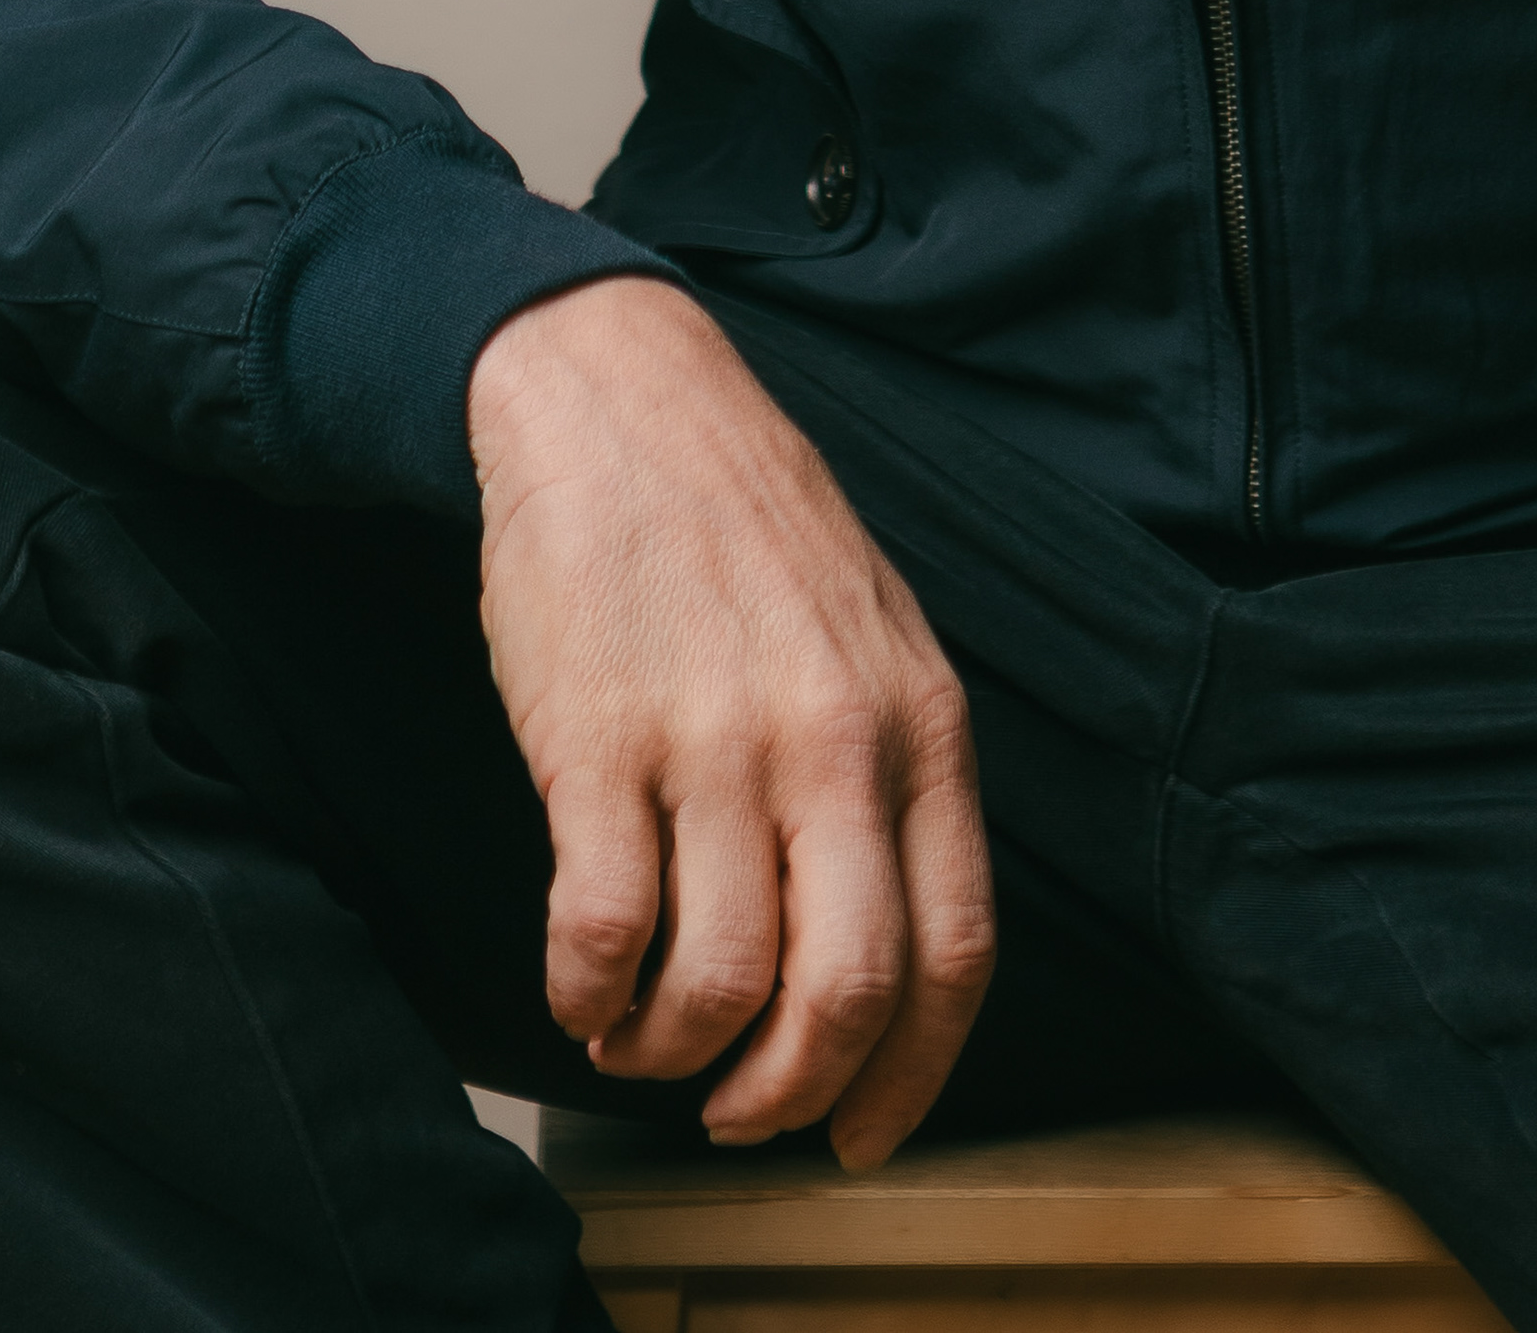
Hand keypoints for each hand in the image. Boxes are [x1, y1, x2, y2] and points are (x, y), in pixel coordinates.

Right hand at [468, 272, 995, 1161]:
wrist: (619, 400)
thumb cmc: (742, 525)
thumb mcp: (872, 635)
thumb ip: (893, 774)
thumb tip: (886, 949)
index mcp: (919, 723)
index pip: (957, 952)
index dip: (912, 1077)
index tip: (862, 1135)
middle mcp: (832, 742)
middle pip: (848, 993)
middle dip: (791, 1096)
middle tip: (740, 1114)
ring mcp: (715, 742)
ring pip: (721, 985)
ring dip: (672, 1055)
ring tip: (640, 1041)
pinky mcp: (598, 743)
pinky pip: (602, 934)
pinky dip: (587, 998)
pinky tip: (580, 988)